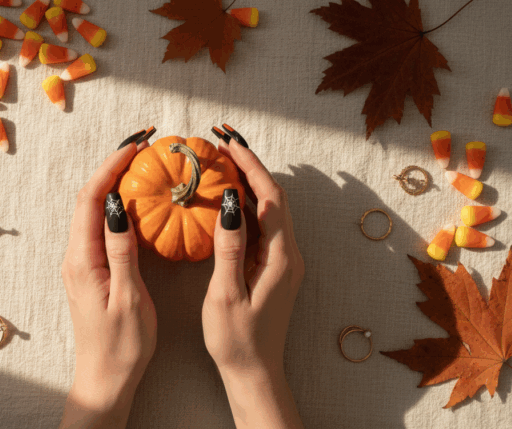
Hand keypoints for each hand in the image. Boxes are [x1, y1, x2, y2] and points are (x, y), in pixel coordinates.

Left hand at [60, 141, 156, 428]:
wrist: (105, 379)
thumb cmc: (121, 346)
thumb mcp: (128, 298)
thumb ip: (121, 251)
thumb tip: (118, 204)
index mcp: (83, 260)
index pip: (92, 200)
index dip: (111, 167)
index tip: (136, 145)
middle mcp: (76, 256)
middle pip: (89, 198)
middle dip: (113, 166)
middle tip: (142, 145)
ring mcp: (83, 262)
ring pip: (95, 210)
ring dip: (115, 182)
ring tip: (142, 164)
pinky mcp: (92, 270)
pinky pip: (101, 226)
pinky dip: (118, 204)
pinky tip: (138, 201)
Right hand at [203, 137, 304, 427]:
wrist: (255, 371)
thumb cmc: (237, 339)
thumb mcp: (226, 294)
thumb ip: (230, 246)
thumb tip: (229, 201)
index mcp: (281, 257)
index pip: (269, 197)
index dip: (250, 165)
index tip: (228, 141)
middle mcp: (290, 254)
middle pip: (274, 196)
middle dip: (251, 165)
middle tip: (222, 141)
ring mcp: (285, 260)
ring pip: (271, 208)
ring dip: (249, 182)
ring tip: (222, 161)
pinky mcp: (276, 267)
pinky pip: (264, 225)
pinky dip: (248, 204)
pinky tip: (227, 199)